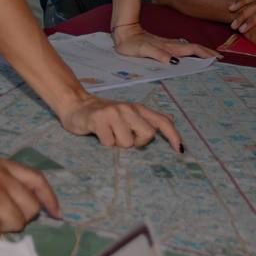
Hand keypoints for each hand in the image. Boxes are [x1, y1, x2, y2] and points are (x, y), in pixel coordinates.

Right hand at [61, 93, 182, 151]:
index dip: (173, 135)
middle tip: (123, 138)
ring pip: (127, 142)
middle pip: (147, 135)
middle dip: (137, 142)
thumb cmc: (104, 114)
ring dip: (117, 144)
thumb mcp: (128, 113)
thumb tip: (171, 118)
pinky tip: (99, 134)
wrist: (76, 105)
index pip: (161, 121)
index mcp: (137, 108)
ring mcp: (114, 113)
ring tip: (109, 134)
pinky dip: (104, 143)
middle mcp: (128, 109)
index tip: (179, 150)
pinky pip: (109, 143)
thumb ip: (148, 118)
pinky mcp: (99, 119)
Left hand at [111, 24, 217, 63]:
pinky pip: (182, 47)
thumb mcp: (142, 50)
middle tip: (220, 59)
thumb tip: (172, 60)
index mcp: (169, 46)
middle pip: (194, 48)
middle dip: (208, 53)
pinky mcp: (164, 44)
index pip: (192, 49)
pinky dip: (192, 51)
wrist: (123, 32)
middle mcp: (171, 44)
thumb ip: (156, 54)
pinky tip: (192, 53)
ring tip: (211, 56)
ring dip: (201, 51)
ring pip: (189, 47)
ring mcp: (168, 43)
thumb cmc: (130, 44)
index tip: (216, 58)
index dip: (205, 53)